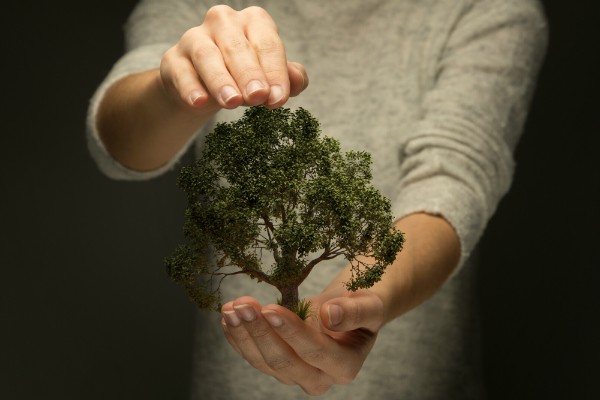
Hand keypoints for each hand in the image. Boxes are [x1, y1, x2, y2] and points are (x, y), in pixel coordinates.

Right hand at [160, 5, 307, 110]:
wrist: (204, 89)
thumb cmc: (244, 78)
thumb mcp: (269, 78)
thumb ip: (287, 79)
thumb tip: (297, 80)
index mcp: (254, 21)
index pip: (267, 44)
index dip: (275, 72)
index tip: (278, 99)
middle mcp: (223, 22)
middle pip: (237, 47)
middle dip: (249, 74)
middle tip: (258, 97)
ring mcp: (194, 38)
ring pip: (207, 56)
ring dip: (220, 80)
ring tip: (232, 102)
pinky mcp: (173, 59)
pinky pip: (181, 72)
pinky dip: (190, 88)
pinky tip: (199, 102)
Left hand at [220, 288, 384, 395]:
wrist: (348, 311)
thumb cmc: (361, 307)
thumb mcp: (369, 305)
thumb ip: (355, 312)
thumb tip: (331, 315)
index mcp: (345, 366)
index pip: (314, 351)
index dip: (291, 331)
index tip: (271, 309)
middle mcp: (319, 378)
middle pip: (283, 362)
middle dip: (260, 332)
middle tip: (243, 306)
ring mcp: (295, 375)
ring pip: (262, 361)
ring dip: (243, 334)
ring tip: (231, 308)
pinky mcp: (277, 366)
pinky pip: (253, 356)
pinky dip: (238, 337)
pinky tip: (228, 317)